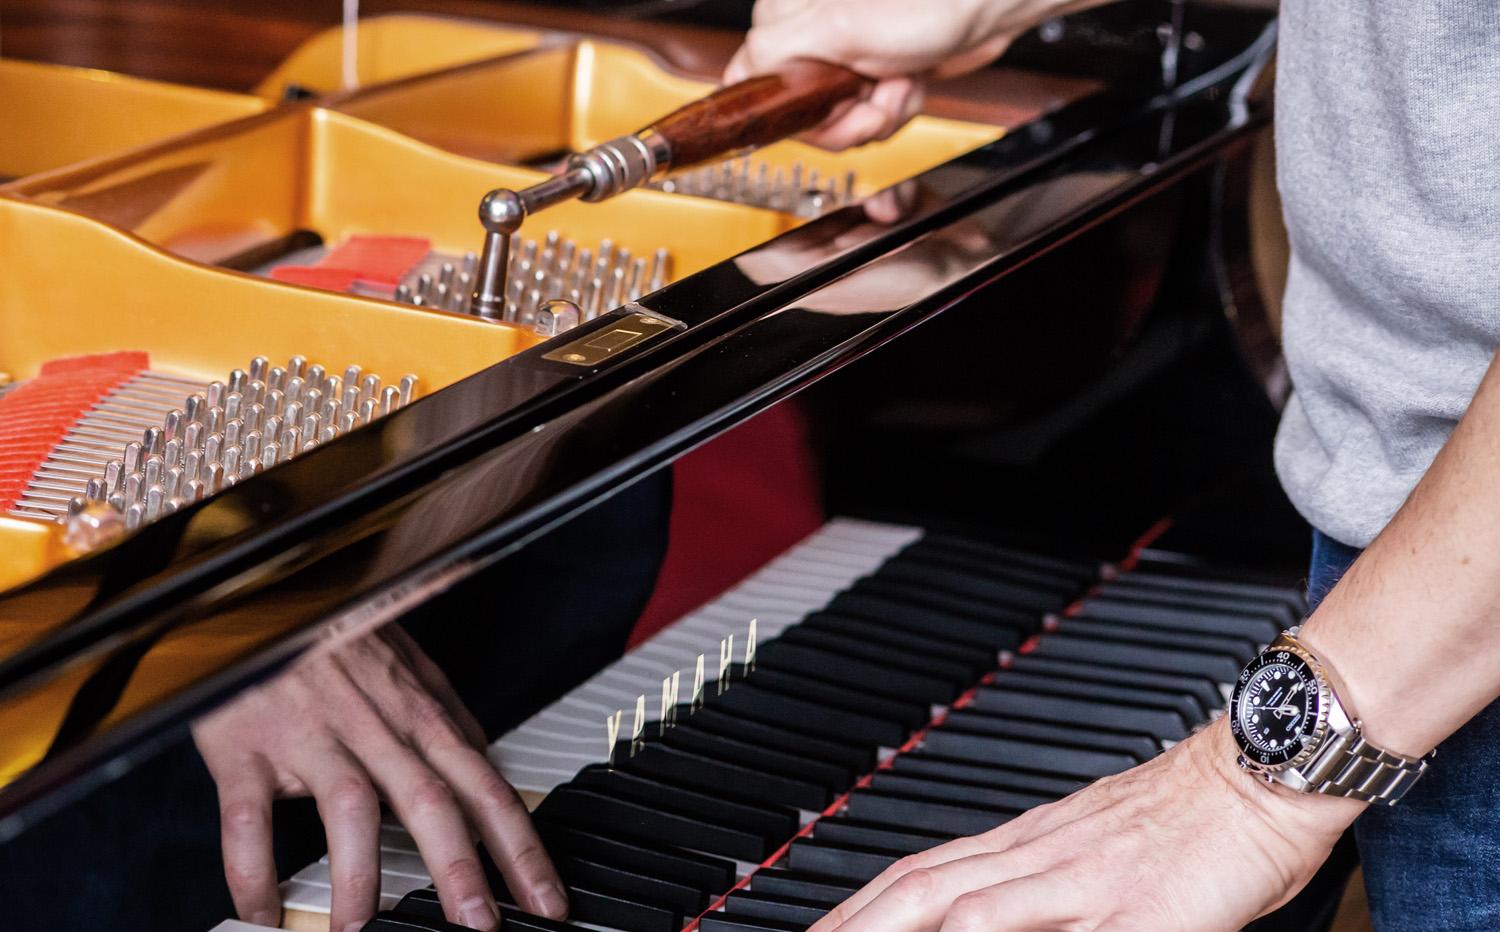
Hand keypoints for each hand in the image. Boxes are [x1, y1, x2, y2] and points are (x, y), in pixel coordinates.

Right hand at [192, 627, 566, 931]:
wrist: (261, 596)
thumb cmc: (338, 636)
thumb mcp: (410, 666)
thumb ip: (449, 718)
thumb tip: (490, 763)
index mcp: (420, 714)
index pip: (485, 787)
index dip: (520, 847)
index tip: (546, 901)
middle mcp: (375, 726)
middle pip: (431, 800)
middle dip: (461, 870)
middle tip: (479, 926)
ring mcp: (310, 734)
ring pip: (349, 808)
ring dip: (358, 877)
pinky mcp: (246, 747)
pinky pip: (250, 819)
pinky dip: (254, 872)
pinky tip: (264, 913)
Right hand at [725, 0, 1089, 148]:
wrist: (990, 7)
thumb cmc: (930, 1)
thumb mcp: (839, 29)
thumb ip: (774, 54)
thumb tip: (737, 82)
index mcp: (786, 15)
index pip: (751, 81)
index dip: (787, 109)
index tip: (817, 108)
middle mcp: (809, 33)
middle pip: (800, 113)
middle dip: (846, 115)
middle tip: (871, 91)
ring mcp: (843, 55)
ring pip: (838, 121)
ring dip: (877, 113)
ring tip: (898, 81)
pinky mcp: (872, 72)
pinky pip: (868, 117)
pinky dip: (895, 108)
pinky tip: (909, 82)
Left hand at [810, 720, 1363, 929]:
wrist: (1265, 763)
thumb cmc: (1193, 811)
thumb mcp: (1103, 843)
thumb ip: (1046, 881)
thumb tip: (994, 907)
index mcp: (1030, 842)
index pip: (922, 874)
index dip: (862, 905)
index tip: (824, 928)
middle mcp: (1041, 855)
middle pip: (922, 889)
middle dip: (855, 922)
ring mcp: (1085, 880)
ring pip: (968, 910)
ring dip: (901, 931)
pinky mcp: (1140, 908)